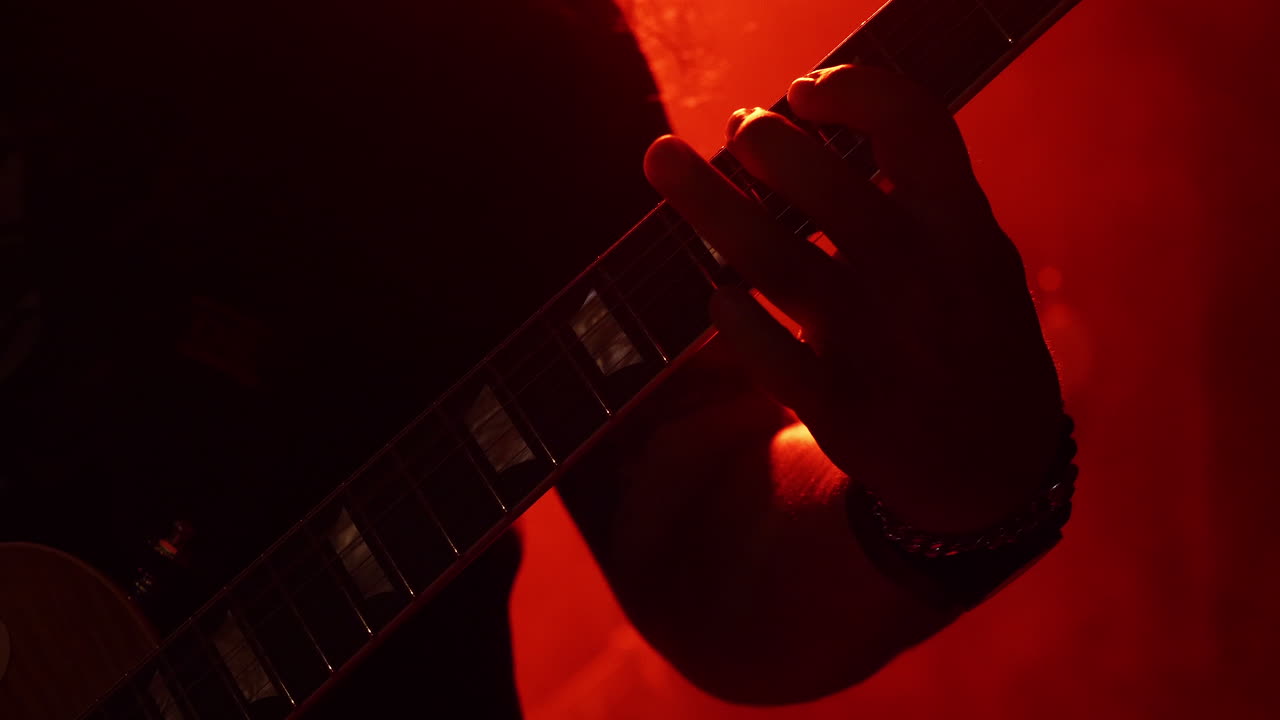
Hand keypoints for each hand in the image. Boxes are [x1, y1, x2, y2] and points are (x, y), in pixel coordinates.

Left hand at [644, 65, 1063, 533]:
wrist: (995, 467)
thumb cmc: (973, 336)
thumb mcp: (979, 257)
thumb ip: (917, 198)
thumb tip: (805, 132)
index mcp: (962, 228)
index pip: (910, 123)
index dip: (850, 88)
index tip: (805, 91)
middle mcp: (918, 276)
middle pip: (820, 183)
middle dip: (763, 140)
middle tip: (739, 128)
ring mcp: (874, 342)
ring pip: (769, 257)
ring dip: (706, 202)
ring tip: (663, 157)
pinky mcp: (837, 405)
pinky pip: (759, 347)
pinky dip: (729, 313)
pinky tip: (720, 294)